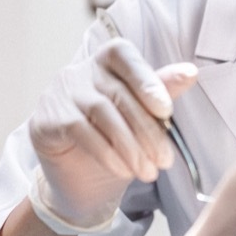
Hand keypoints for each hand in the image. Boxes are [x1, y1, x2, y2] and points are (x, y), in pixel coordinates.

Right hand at [28, 39, 197, 230]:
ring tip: (148, 171)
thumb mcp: (141, 116)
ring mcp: (59, 93)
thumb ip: (161, 92)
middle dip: (146, 129)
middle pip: (118, 93)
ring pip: (102, 113)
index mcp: (106, 61)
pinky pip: (80, 131)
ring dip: (130, 146)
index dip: (147, 81)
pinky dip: (106, 152)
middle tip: (164, 159)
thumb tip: (190, 73)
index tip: (167, 110)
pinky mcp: (45, 119)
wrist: (78, 177)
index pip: (125, 58)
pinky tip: (123, 170)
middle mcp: (80, 71)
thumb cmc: (114, 139)